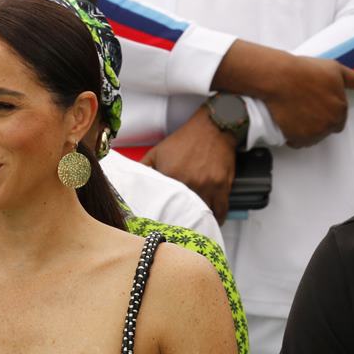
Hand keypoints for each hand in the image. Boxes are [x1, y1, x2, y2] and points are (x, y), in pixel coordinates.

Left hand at [143, 107, 236, 221]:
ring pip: (203, 213)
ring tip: (196, 224)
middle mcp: (189, 182)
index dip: (165, 212)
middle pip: (184, 211)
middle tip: (180, 226)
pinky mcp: (222, 186)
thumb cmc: (184, 139)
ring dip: (199, 219)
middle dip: (182, 219)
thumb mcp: (158, 151)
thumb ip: (143, 167)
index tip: (165, 219)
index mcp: (170, 175)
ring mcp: (207, 186)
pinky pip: (221, 210)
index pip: (165, 203)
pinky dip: (217, 218)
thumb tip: (130, 182)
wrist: (212, 127)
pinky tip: (213, 221)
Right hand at [262, 56, 353, 147]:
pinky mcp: (297, 139)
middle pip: (326, 129)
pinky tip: (289, 120)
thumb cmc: (307, 70)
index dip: (328, 111)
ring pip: (313, 137)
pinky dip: (294, 136)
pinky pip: (298, 143)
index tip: (317, 101)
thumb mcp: (335, 69)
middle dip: (319, 121)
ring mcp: (313, 134)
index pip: (339, 120)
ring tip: (296, 111)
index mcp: (341, 110)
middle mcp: (330, 125)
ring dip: (307, 129)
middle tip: (305, 106)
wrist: (279, 77)